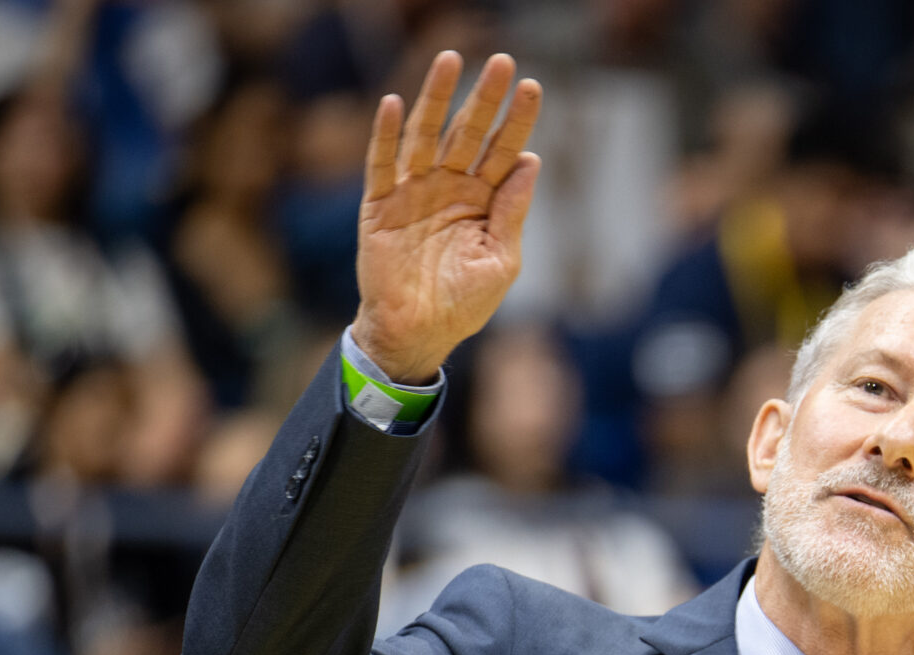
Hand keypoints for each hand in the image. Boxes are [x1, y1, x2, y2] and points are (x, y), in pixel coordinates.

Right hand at [351, 51, 542, 383]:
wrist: (418, 333)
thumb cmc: (463, 304)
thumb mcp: (500, 262)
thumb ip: (512, 213)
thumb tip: (530, 163)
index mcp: (483, 201)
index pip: (505, 151)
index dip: (517, 120)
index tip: (532, 87)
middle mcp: (449, 187)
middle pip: (469, 132)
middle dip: (484, 97)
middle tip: (500, 61)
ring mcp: (413, 192)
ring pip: (426, 135)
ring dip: (436, 98)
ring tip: (449, 61)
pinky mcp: (380, 205)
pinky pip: (382, 164)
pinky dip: (386, 135)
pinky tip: (393, 103)